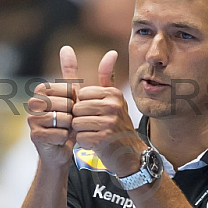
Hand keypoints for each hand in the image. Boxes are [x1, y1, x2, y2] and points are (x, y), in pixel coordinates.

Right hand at [26, 46, 78, 166]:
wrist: (60, 148)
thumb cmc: (66, 120)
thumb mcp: (71, 95)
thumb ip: (69, 71)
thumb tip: (66, 47)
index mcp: (41, 89)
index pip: (70, 90)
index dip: (76, 101)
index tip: (71, 108)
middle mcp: (33, 102)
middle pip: (67, 104)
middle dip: (73, 115)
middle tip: (68, 121)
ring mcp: (32, 119)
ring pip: (64, 119)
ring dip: (70, 127)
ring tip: (65, 129)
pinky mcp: (35, 136)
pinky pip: (61, 133)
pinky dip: (65, 138)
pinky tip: (60, 139)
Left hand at [71, 48, 145, 176]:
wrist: (131, 155)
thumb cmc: (118, 125)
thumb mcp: (114, 99)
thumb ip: (107, 76)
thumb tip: (111, 52)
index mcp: (113, 93)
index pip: (81, 95)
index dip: (83, 107)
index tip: (96, 115)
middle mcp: (113, 105)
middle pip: (77, 109)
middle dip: (81, 120)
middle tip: (96, 127)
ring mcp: (109, 122)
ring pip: (76, 123)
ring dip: (82, 132)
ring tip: (96, 134)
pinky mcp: (103, 138)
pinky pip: (80, 138)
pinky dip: (85, 143)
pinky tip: (97, 144)